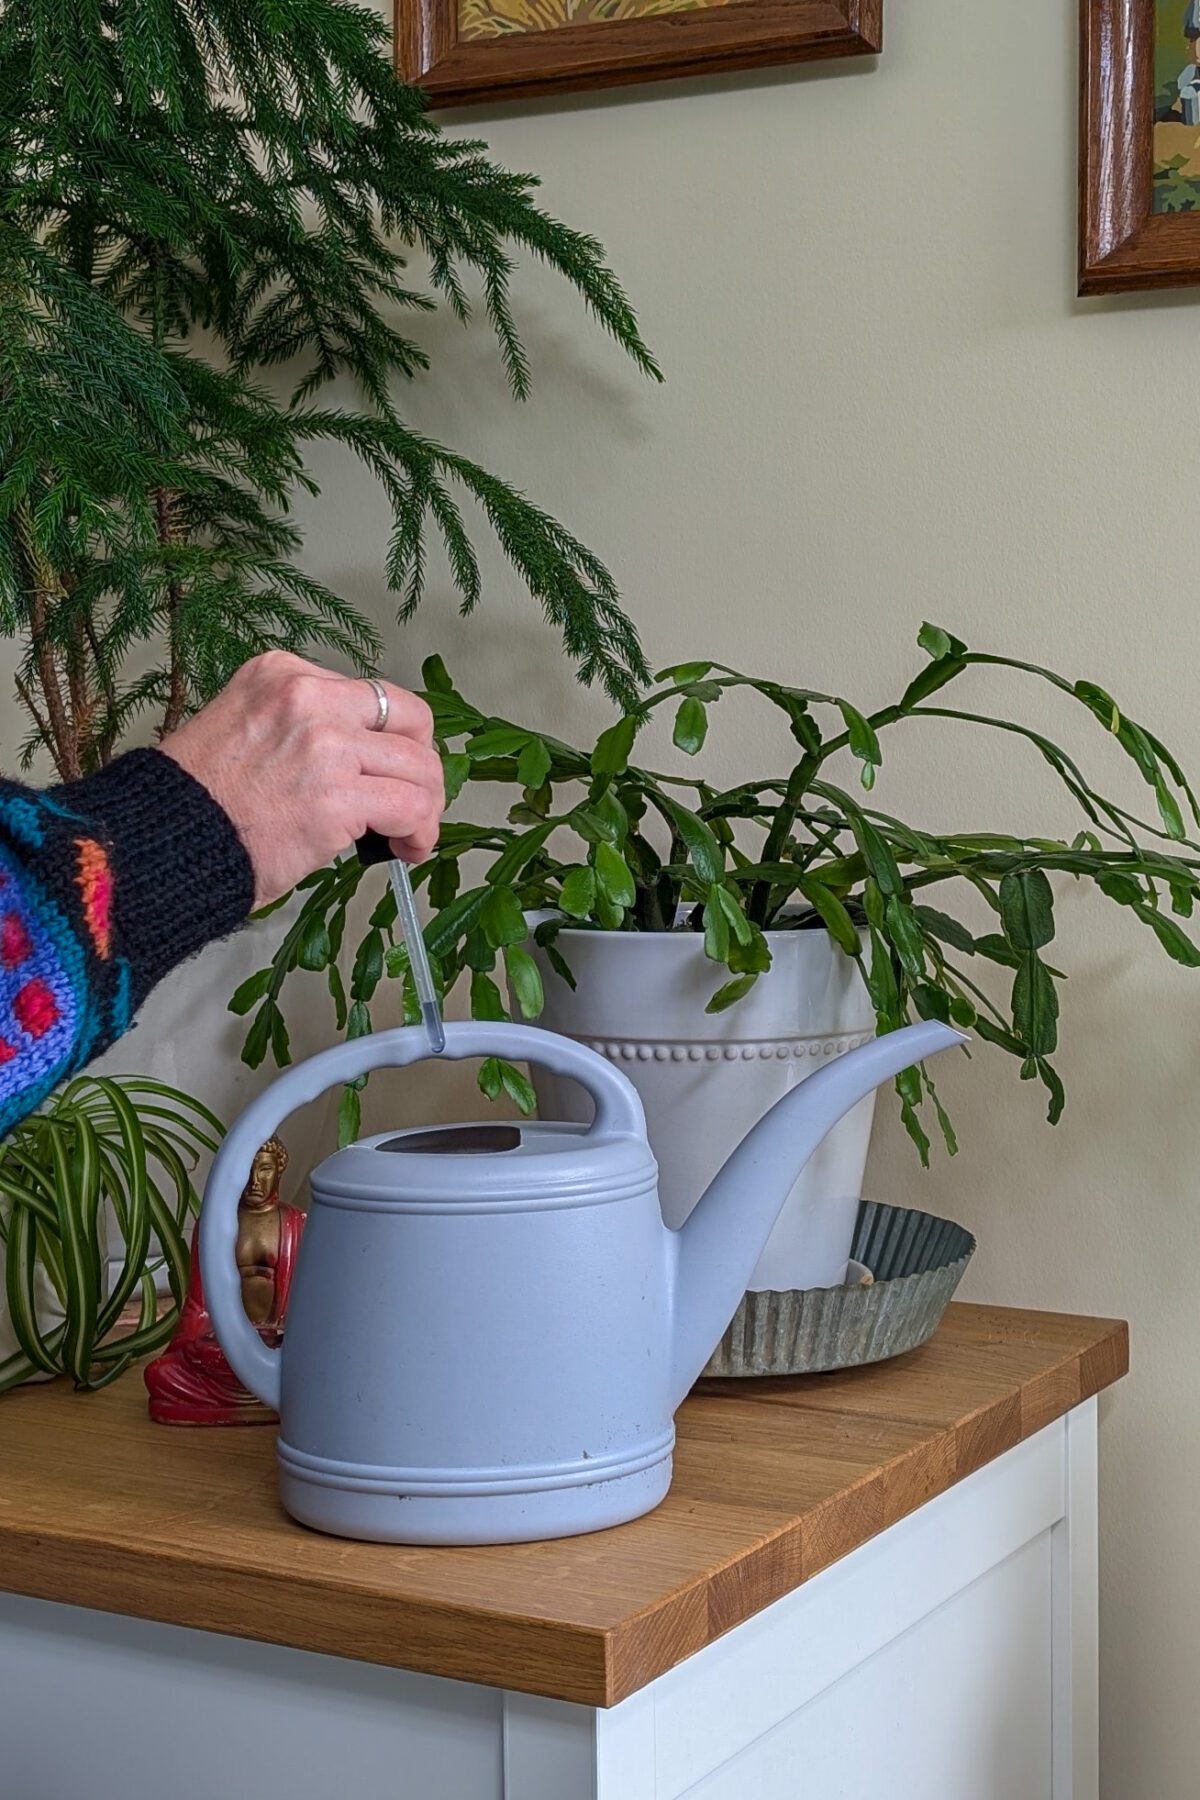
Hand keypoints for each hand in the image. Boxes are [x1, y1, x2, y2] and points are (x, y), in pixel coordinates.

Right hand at [161, 653, 444, 907]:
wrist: (161, 841)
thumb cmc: (196, 800)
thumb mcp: (244, 726)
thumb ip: (301, 728)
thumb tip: (360, 760)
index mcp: (283, 674)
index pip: (372, 696)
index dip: (395, 738)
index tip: (392, 768)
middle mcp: (308, 697)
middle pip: (410, 721)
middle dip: (423, 766)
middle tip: (416, 801)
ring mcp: (326, 745)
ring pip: (419, 766)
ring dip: (427, 805)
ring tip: (412, 833)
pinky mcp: (337, 798)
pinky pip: (411, 807)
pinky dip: (420, 831)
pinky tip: (406, 848)